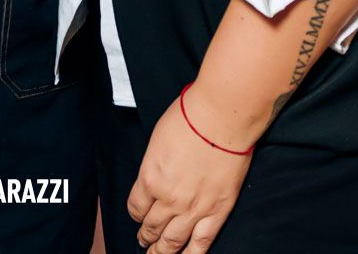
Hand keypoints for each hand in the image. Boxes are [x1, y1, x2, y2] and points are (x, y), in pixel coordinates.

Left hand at [127, 92, 250, 252]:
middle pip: (152, 227)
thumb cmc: (189, 118)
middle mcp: (168, 199)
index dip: (136, 214)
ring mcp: (193, 209)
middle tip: (144, 241)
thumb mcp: (157, 140)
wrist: (221, 117)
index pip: (135, 208)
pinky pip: (201, 242)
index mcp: (149, 178)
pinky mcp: (217, 212)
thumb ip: (153, 165)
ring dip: (162, 251)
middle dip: (146, 236)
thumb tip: (154, 177)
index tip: (138, 215)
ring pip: (173, 241)